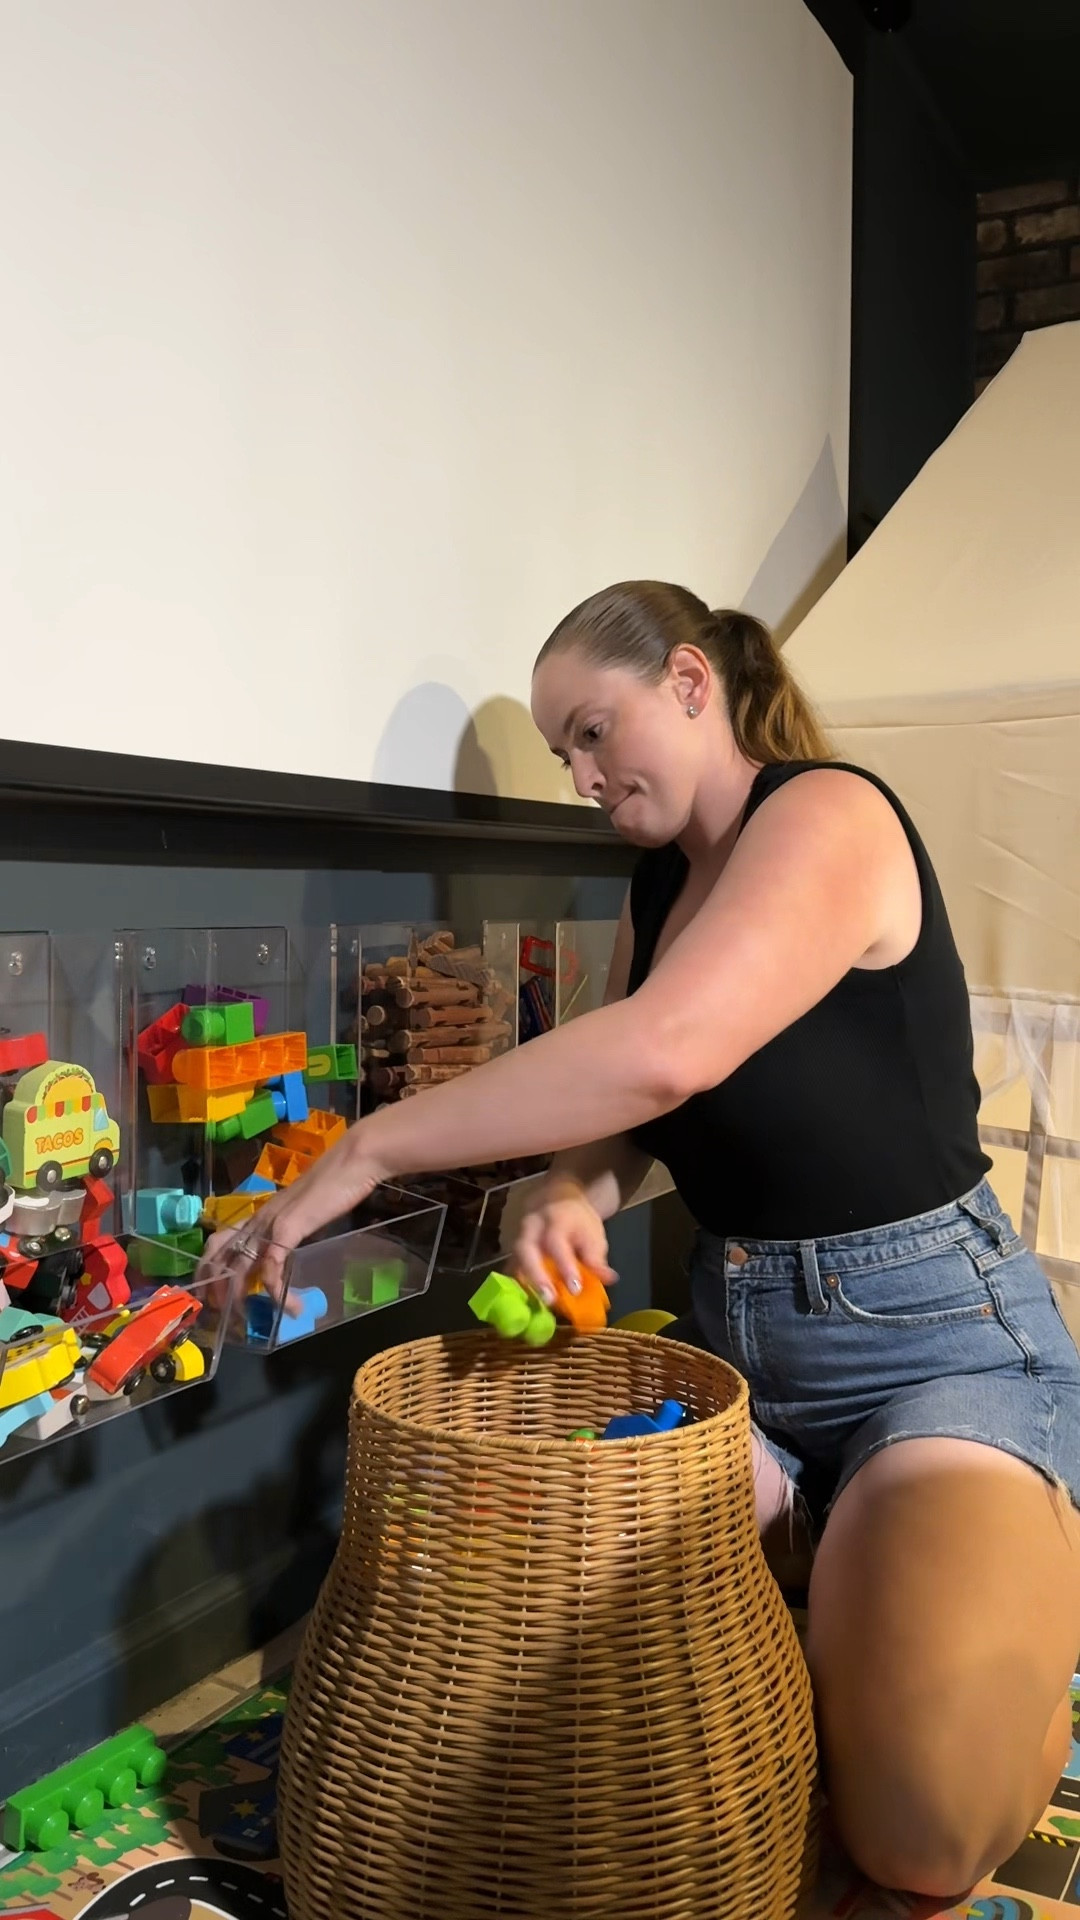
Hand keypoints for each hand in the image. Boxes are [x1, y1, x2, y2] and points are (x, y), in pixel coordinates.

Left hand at [196, 1124, 386, 1309]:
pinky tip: (291, 1306)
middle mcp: (259, 1219)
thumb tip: (290, 1249)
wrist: (353, 1161)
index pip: (219, 1240)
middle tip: (219, 1311)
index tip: (210, 1291)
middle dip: (213, 1286)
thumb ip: (292, 1228)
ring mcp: (271, 1223)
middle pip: (219, 1255)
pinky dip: (277, 1291)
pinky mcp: (288, 1229)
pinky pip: (272, 1266)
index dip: (208, 1266)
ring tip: (244, 1317)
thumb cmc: (335, 1182)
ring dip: (237, 1295)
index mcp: (261, 1214)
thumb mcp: (304, 1211)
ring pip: (238, 1265)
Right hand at [512, 1176, 616, 1303]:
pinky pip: (512, 1268)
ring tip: (538, 1306)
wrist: (557, 1199)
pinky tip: (528, 1302)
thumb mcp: (593, 1233)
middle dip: (537, 1276)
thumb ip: (596, 1257)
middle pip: (526, 1250)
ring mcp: (518, 1237)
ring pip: (515, 1260)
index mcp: (555, 1218)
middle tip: (549, 1299)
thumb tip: (608, 1278)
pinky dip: (519, 1286)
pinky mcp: (513, 1250)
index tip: (575, 1288)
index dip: (565, 1266)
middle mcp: (531, 1226)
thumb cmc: (578, 1221)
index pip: (556, 1242)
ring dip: (526, 1284)